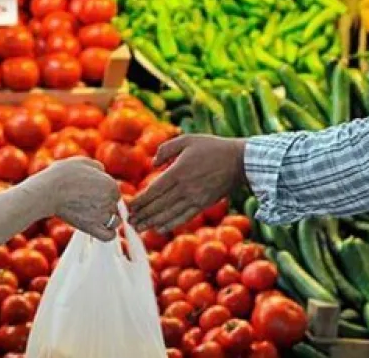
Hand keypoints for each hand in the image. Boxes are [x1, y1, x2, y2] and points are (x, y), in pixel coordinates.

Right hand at [43, 157, 121, 240]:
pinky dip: (108, 234)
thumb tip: (102, 171)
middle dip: (104, 205)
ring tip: (93, 216)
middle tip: (87, 203)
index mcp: (110, 184)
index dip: (104, 193)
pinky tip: (100, 229)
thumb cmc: (62, 175)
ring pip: (114, 221)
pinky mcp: (92, 228)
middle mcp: (109, 200)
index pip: (115, 192)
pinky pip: (109, 236)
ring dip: (108, 220)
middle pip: (114, 206)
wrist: (48, 191)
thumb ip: (96, 167)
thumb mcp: (82, 162)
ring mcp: (101, 215)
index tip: (91, 194)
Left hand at [129, 134, 246, 232]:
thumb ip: (166, 149)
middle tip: (128, 222)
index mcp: (178, 171)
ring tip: (139, 228)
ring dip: (152, 222)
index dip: (140, 201)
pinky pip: (184, 217)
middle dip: (142, 214)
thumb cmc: (212, 147)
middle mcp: (184, 188)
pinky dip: (170, 224)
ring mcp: (195, 198)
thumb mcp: (187, 140)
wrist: (239, 160)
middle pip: (158, 205)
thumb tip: (153, 164)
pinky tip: (159, 228)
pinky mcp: (203, 204)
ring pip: (169, 214)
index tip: (128, 207)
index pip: (154, 190)